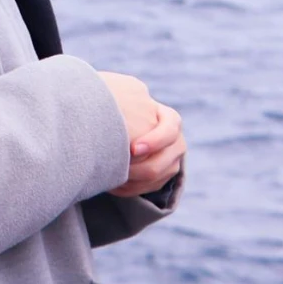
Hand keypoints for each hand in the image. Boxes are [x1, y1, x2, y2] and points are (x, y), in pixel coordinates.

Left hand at [98, 72, 185, 199]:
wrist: (125, 122)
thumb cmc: (120, 104)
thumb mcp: (123, 95)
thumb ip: (121, 94)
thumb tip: (106, 94)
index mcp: (169, 118)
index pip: (169, 130)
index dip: (154, 141)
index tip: (132, 149)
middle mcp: (176, 141)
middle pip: (161, 163)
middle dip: (136, 170)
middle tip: (114, 170)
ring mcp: (172, 161)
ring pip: (154, 179)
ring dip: (130, 181)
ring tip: (107, 177)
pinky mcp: (164, 177)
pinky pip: (148, 189)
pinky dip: (129, 188)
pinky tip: (111, 183)